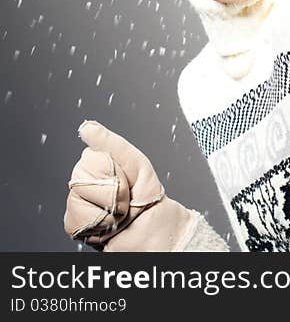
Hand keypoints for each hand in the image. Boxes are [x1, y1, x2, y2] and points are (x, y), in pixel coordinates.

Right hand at [63, 120, 197, 250]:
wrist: (151, 227)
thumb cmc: (145, 195)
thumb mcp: (134, 162)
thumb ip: (110, 143)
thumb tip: (87, 127)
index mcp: (97, 163)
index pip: (90, 157)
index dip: (113, 169)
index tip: (127, 178)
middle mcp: (83, 181)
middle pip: (81, 175)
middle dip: (112, 188)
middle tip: (124, 197)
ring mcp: (77, 201)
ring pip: (78, 196)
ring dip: (106, 206)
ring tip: (117, 210)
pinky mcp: (74, 223)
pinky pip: (76, 217)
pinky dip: (97, 222)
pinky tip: (106, 223)